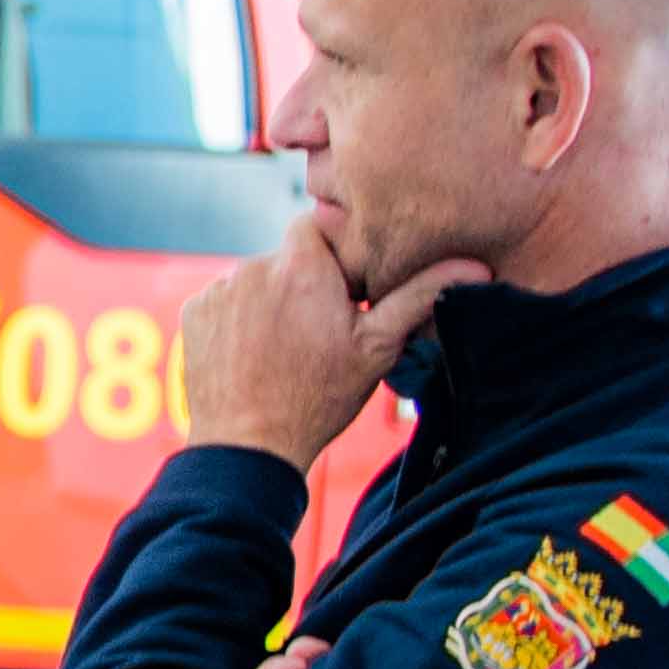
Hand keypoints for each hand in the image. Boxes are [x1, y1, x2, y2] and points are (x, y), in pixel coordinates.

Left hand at [180, 214, 488, 467]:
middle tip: (321, 326)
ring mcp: (218, 289)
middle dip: (305, 281)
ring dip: (272, 300)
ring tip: (287, 346)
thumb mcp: (377, 347)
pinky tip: (255, 353)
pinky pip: (225, 301)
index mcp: (301, 265)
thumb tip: (474, 266)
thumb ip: (419, 296)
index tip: (346, 284)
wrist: (250, 444)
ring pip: (256, 279)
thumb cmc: (318, 396)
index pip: (318, 225)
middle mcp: (253, 266)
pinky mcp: (194, 312)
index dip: (335, 251)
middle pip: (288, 256)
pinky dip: (240, 318)